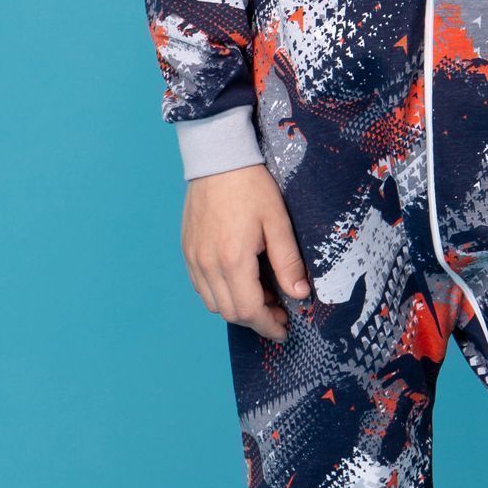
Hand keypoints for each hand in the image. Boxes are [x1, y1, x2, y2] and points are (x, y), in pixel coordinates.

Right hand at [181, 163, 310, 341]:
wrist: (218, 157)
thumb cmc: (251, 185)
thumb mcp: (278, 222)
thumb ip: (288, 262)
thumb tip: (300, 294)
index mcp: (232, 258)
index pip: (249, 310)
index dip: (268, 326)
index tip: (284, 330)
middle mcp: (207, 263)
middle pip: (230, 312)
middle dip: (256, 320)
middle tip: (279, 313)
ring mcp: (193, 257)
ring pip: (213, 303)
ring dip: (237, 309)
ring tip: (262, 298)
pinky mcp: (187, 250)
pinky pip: (201, 287)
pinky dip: (220, 294)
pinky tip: (239, 283)